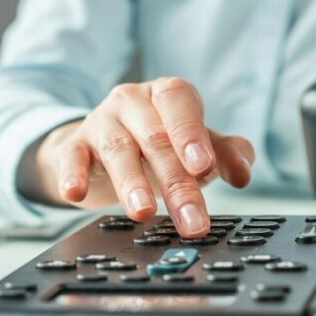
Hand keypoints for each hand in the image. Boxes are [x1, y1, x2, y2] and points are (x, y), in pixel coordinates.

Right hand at [23, 77, 253, 236]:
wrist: (102, 146)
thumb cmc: (158, 144)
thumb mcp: (196, 146)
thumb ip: (225, 154)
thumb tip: (243, 172)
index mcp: (168, 95)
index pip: (180, 103)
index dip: (191, 133)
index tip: (203, 165)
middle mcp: (133, 101)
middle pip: (156, 139)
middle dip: (176, 183)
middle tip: (192, 220)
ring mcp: (101, 121)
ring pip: (118, 150)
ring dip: (132, 183)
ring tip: (144, 212)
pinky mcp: (75, 145)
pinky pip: (72, 157)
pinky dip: (72, 175)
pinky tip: (75, 193)